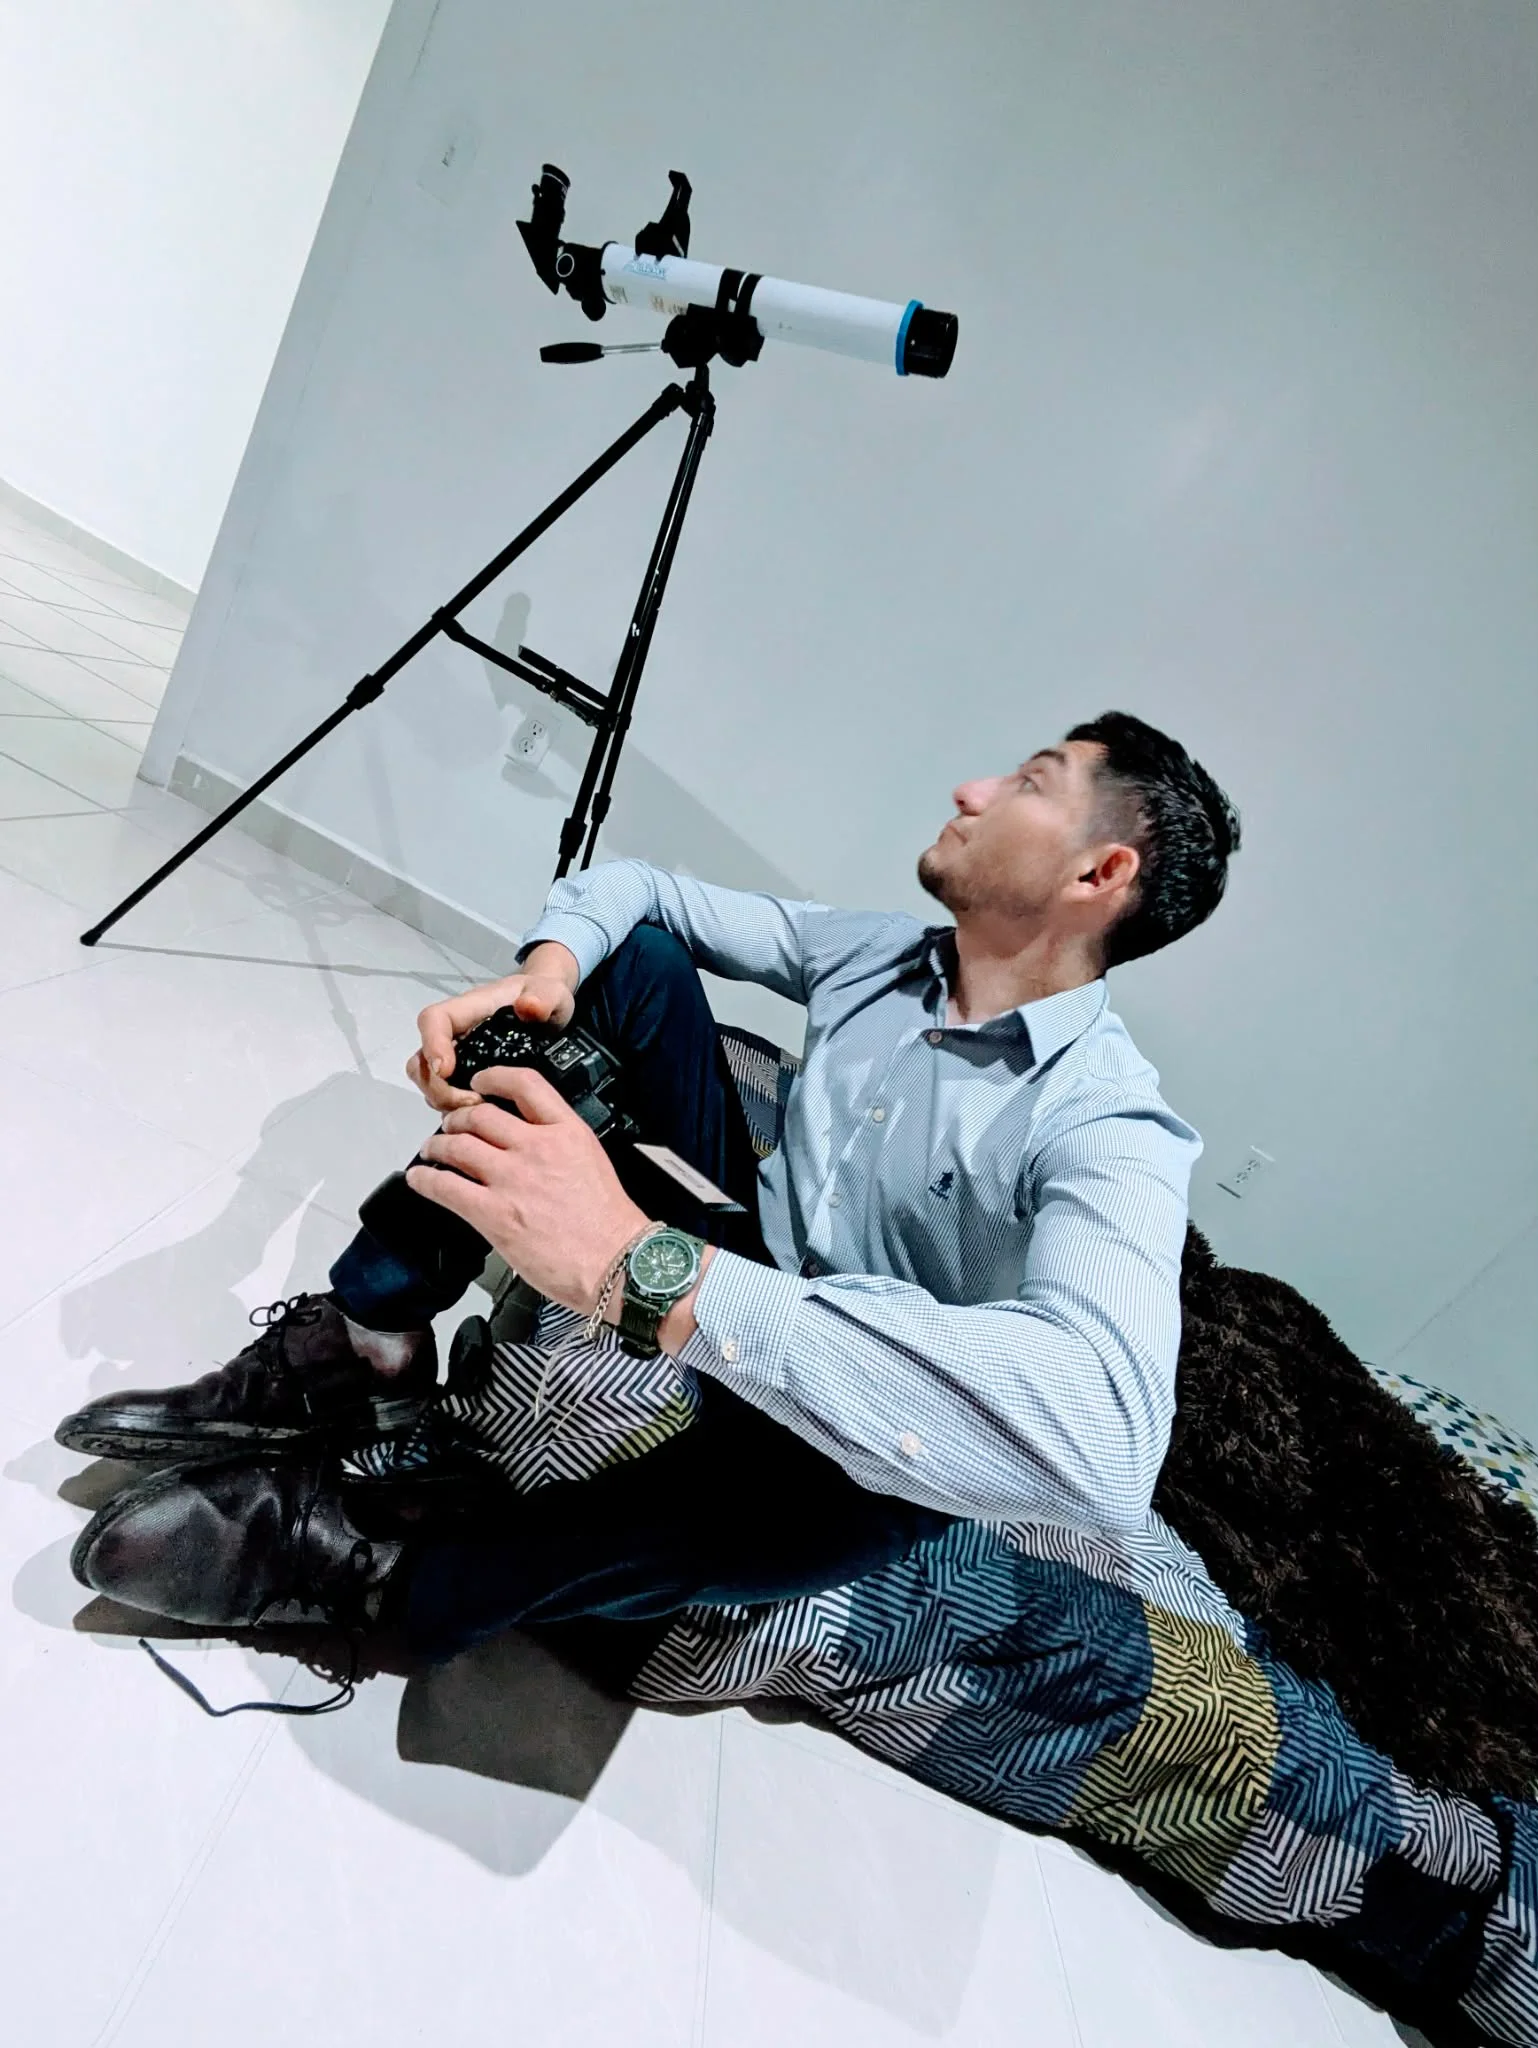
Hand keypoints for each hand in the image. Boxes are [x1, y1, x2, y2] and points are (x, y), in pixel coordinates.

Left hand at [404, 1065, 651, 1316]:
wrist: (616, 1263)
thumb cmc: (609, 1225)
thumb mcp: (591, 1162)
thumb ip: (559, 1146)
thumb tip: (530, 1145)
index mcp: (566, 1132)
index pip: (525, 1085)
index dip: (494, 1078)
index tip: (481, 1083)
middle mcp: (537, 1149)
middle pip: (480, 1116)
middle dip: (457, 1119)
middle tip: (450, 1126)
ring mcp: (512, 1180)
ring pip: (457, 1146)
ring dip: (436, 1146)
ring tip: (431, 1150)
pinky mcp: (493, 1214)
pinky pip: (445, 1187)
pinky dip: (425, 1180)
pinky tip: (420, 1179)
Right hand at [407, 945, 578, 1113]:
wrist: (552, 1013)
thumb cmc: (546, 998)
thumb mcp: (552, 994)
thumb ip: (543, 998)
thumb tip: (529, 1006)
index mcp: (469, 1010)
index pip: (434, 1020)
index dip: (432, 1044)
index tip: (445, 1069)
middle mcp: (455, 1036)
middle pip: (422, 1061)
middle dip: (438, 1088)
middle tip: (471, 1103)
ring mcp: (458, 1059)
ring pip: (430, 1084)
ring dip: (447, 1103)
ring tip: (480, 1112)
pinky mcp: (467, 1079)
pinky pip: (449, 1098)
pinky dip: (458, 1110)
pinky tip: (485, 1118)